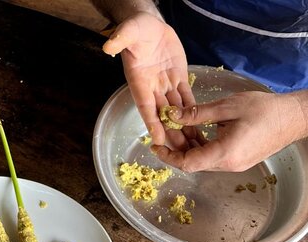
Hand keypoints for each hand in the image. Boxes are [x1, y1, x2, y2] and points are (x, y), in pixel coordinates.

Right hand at [102, 12, 193, 146]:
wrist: (149, 24)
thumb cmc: (135, 27)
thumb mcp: (128, 30)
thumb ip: (120, 38)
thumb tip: (107, 47)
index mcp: (138, 80)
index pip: (145, 105)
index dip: (151, 123)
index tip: (157, 139)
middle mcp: (152, 87)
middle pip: (162, 115)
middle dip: (171, 133)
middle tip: (180, 152)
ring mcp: (165, 84)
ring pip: (176, 110)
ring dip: (183, 127)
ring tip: (192, 145)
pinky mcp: (179, 79)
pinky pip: (186, 98)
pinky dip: (192, 111)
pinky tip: (200, 125)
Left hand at [151, 91, 306, 171]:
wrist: (296, 117)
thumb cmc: (266, 109)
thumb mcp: (228, 106)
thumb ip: (198, 114)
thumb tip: (173, 116)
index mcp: (225, 153)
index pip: (187, 163)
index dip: (168, 156)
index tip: (155, 146)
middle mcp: (229, 164)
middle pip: (192, 163)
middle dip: (176, 148)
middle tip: (165, 131)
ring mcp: (235, 165)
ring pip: (202, 160)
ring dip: (188, 147)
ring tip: (179, 128)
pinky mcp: (239, 160)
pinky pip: (214, 157)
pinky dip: (202, 146)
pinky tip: (197, 131)